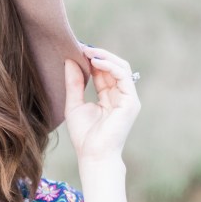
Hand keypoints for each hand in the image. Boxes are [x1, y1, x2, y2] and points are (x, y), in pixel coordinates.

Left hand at [63, 46, 140, 162]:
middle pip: (113, 67)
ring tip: (87, 51)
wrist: (93, 155)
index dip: (91, 60)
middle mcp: (120, 95)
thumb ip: (73, 83)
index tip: (76, 49)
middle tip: (81, 47)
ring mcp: (128, 98)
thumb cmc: (84, 135)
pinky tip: (95, 62)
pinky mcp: (131, 102)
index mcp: (108, 97)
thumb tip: (69, 60)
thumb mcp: (73, 104)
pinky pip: (123, 76)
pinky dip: (110, 66)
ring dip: (104, 57)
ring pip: (120, 68)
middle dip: (98, 55)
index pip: (102, 72)